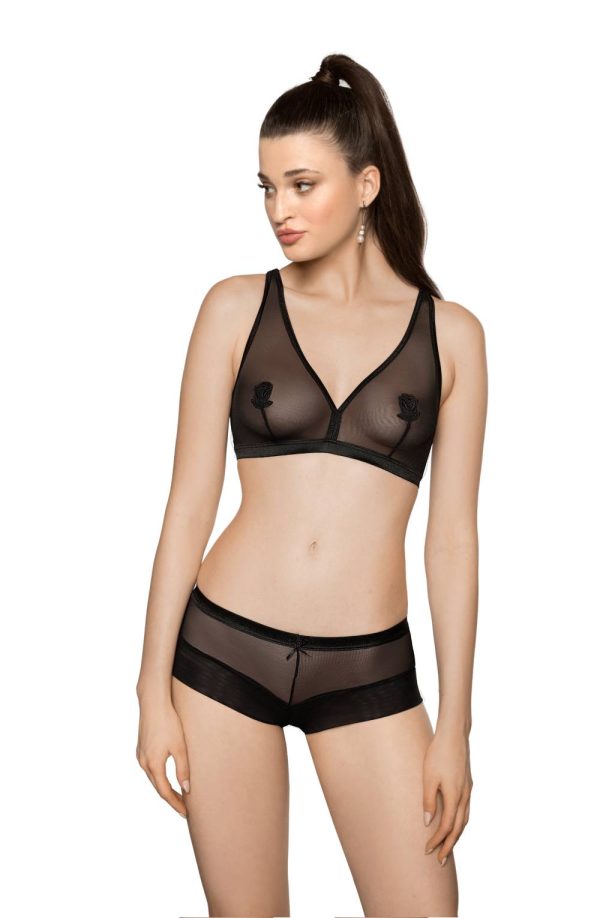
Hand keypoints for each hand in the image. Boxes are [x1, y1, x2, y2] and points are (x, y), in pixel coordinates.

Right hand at [136, 695, 190, 818]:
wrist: (153, 703)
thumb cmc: (169, 723)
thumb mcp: (180, 747)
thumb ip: (183, 769)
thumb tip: (186, 789)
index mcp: (153, 764)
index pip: (165, 792)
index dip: (175, 804)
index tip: (186, 813)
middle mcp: (143, 762)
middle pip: (158, 787)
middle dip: (170, 798)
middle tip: (184, 808)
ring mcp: (140, 755)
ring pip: (153, 778)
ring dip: (164, 787)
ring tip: (178, 795)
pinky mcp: (141, 748)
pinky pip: (150, 768)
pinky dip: (159, 776)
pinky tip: (167, 776)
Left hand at [422, 727, 472, 864]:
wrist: (454, 735)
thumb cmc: (437, 754)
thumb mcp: (428, 777)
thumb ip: (428, 800)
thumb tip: (428, 823)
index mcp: (454, 796)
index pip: (446, 826)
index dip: (437, 840)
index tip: (427, 850)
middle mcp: (464, 796)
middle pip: (458, 828)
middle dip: (449, 845)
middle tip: (440, 860)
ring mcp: (468, 790)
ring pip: (464, 820)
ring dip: (456, 835)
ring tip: (448, 847)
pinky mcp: (468, 784)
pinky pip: (466, 810)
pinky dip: (461, 822)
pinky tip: (455, 824)